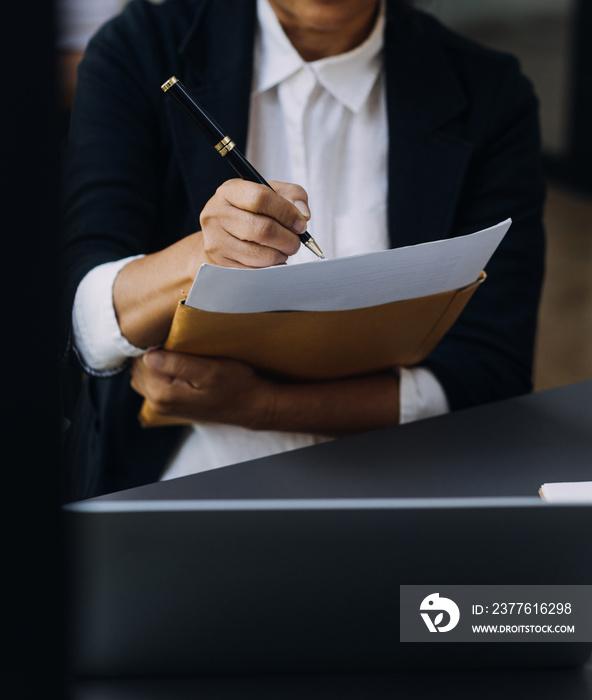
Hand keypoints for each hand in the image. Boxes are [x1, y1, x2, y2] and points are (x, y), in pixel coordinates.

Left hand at [130, 350, 275, 427]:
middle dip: (151, 351)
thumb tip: (148, 356)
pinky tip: (176, 361)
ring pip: (143, 373)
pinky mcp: (169, 403)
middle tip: (172, 338)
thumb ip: (177, 364)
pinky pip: (152, 381)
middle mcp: (156, 402)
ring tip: (174, 348)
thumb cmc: (235, 384)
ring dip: (154, 360)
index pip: (140, 358)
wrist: (250, 404)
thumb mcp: (210, 371)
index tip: (169, 332)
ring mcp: (161, 405)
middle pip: (137, 367)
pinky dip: (159, 369)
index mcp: (162, 393)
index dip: (152, 341)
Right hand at [199, 179, 310, 267]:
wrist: (220, 234)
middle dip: (288, 239)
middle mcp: (217, 214)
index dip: (286, 212)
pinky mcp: (220, 262)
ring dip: (280, 255)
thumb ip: (292, 195)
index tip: (301, 224)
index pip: (261, 198)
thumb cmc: (248, 212)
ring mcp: (216, 240)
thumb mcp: (269, 193)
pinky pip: (254, 270)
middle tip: (295, 242)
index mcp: (230, 191)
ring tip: (283, 250)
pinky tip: (271, 259)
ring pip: (260, 254)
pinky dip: (270, 266)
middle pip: (262, 229)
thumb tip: (303, 214)